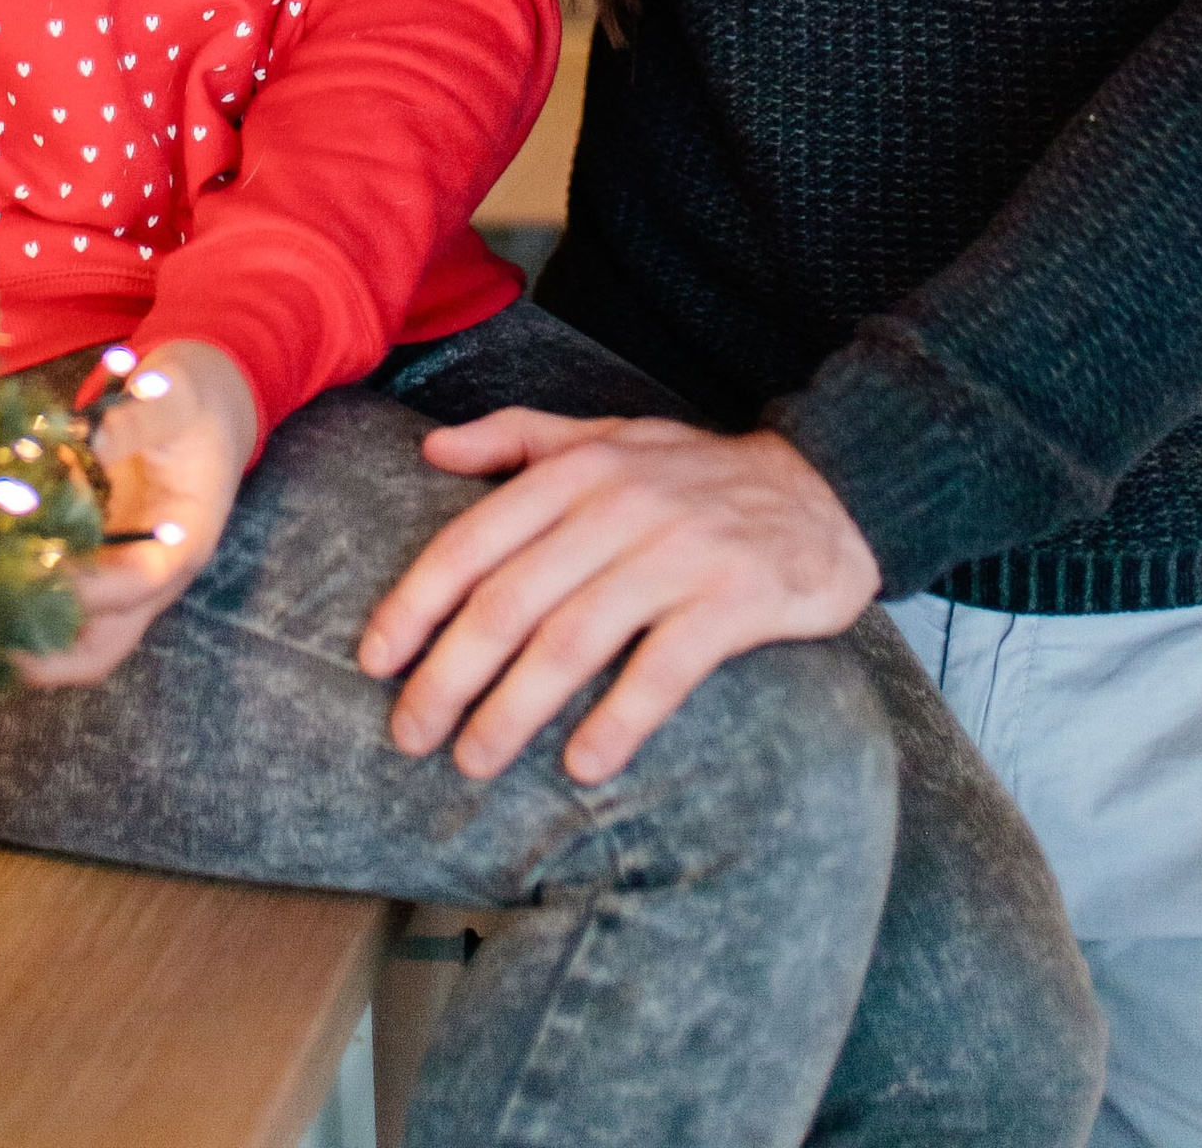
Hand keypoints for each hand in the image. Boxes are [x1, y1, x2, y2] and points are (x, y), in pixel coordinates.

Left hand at [19, 338, 258, 690]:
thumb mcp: (173, 397)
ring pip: (73, 634)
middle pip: (104, 644)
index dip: (87, 586)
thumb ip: (135, 421)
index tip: (33, 568)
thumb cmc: (190, 402)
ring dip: (24, 634)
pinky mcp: (95, 562)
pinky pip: (56, 599)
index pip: (137, 584)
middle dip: (46, 657)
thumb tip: (88, 441)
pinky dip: (21, 596)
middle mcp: (151, 573)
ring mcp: (120, 573)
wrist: (203, 403)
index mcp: (184, 541)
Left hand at [357, 412, 879, 785]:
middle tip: (410, 736)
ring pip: (573, 640)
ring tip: (474, 763)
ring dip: (514, 711)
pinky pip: (663, 668)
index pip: (474, 540)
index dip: (416, 603)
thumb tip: (429, 449)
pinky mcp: (735, 599)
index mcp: (577, 469)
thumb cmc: (696, 474)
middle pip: (510, 600)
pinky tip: (583, 767)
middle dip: (448, 675)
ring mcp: (678, 551)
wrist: (828, 489)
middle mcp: (618, 505)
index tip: (373, 661)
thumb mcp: (609, 434)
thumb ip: (518, 437)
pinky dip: (618, 721)